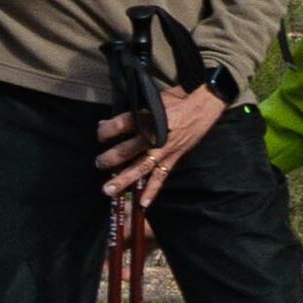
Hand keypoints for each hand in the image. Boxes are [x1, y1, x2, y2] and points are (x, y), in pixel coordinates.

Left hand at [100, 82, 227, 204]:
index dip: (106, 131)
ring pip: (141, 167)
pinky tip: (143, 203)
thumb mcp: (153, 101)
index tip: (99, 135)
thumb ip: (131, 113)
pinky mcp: (173, 158)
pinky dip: (152, 190)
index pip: (120, 124)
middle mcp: (153, 136)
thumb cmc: (177, 100)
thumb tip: (104, 123)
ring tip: (108, 190)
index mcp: (147, 118)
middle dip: (110, 158)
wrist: (203, 105)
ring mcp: (163, 150)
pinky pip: (161, 176)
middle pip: (127, 150)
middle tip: (98, 164)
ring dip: (124, 179)